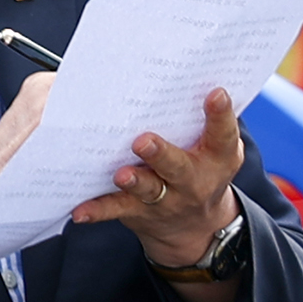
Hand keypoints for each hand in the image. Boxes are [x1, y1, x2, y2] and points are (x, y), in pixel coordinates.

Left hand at [67, 89, 249, 287]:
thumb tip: (195, 74)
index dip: (221, 115)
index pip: (223, 135)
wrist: (195, 227)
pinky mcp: (139, 211)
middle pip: (178, 167)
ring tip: (121, 174)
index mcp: (217, 157)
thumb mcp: (217, 148)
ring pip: (148, 189)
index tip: (215, 93)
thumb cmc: (202, 168)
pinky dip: (98, 210)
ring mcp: (166, 199)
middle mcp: (193, 181)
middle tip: (143, 140)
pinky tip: (80, 210)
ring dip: (134, 181)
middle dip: (161, 154)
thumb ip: (208, 121)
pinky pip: (117, 209)